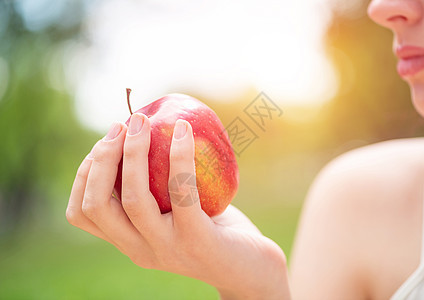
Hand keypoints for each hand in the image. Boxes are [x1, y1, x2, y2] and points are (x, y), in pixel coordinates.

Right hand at [66, 113, 289, 299]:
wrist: (251, 269)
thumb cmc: (213, 231)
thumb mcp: (175, 214)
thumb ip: (155, 191)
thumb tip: (143, 134)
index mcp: (129, 243)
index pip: (82, 213)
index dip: (84, 173)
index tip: (104, 143)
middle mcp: (140, 251)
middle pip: (97, 204)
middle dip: (102, 158)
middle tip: (123, 124)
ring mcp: (167, 249)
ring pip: (133, 198)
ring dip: (133, 153)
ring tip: (143, 121)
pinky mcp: (197, 240)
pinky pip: (182, 191)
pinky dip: (179, 156)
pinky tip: (183, 129)